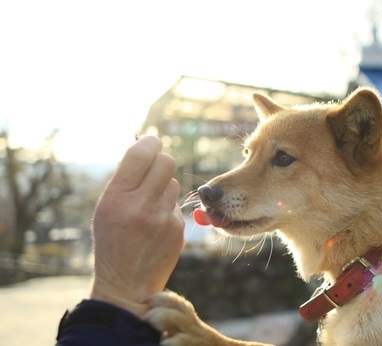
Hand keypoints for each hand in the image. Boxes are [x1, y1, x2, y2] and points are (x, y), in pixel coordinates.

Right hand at [90, 135, 184, 317]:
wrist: (126, 283)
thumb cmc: (112, 241)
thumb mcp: (106, 208)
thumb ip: (125, 179)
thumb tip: (147, 149)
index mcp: (118, 196)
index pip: (142, 152)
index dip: (150, 143)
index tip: (151, 143)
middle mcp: (142, 205)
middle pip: (167, 161)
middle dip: (161, 162)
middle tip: (153, 171)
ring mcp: (163, 219)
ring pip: (173, 184)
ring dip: (163, 189)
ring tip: (149, 208)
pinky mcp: (178, 230)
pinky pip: (177, 206)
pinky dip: (168, 210)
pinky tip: (156, 227)